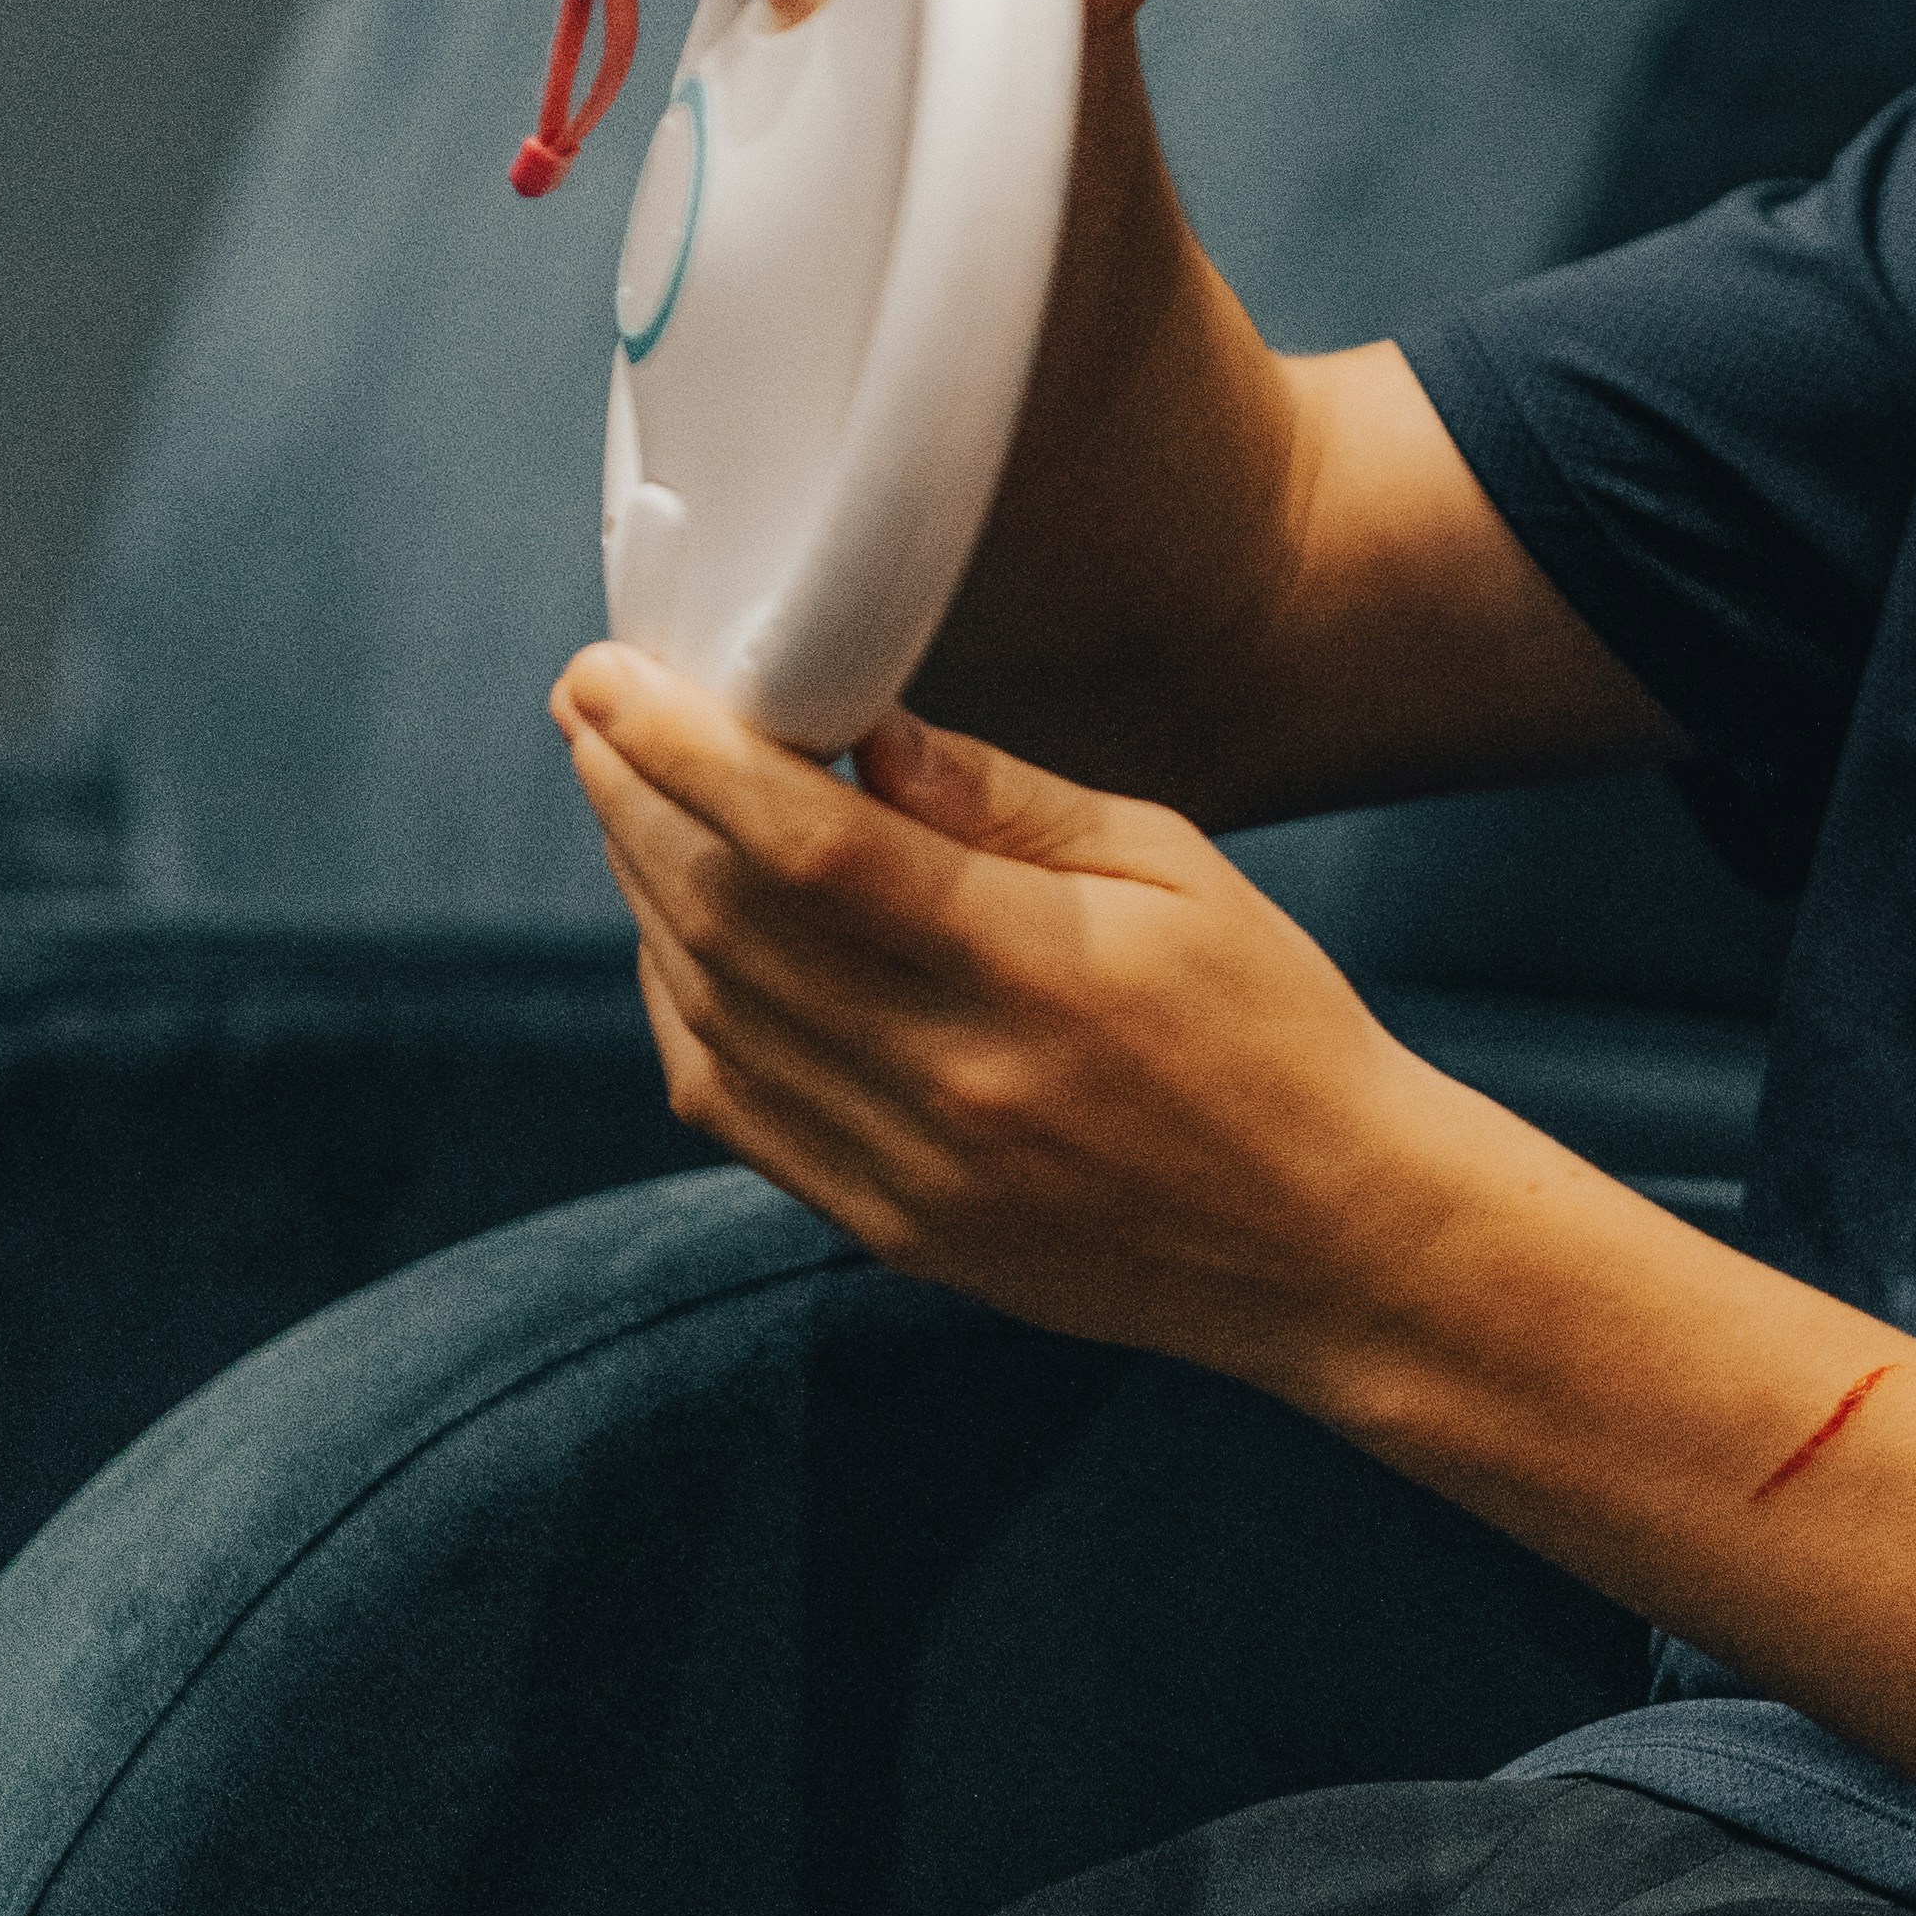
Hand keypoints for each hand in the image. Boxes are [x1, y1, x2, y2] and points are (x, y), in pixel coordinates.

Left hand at [554, 645, 1477, 1374]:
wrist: (1328, 1240)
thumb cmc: (1270, 1024)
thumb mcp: (1169, 866)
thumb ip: (1004, 798)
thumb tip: (859, 728)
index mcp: (1034, 969)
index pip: (808, 845)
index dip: (685, 752)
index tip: (610, 675)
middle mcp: (951, 1080)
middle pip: (729, 923)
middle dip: (634, 798)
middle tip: (587, 708)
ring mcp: (909, 1172)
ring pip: (712, 1014)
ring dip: (643, 894)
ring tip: (625, 798)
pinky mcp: (891, 1231)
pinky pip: (736, 1111)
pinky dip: (684, 1009)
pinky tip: (680, 938)